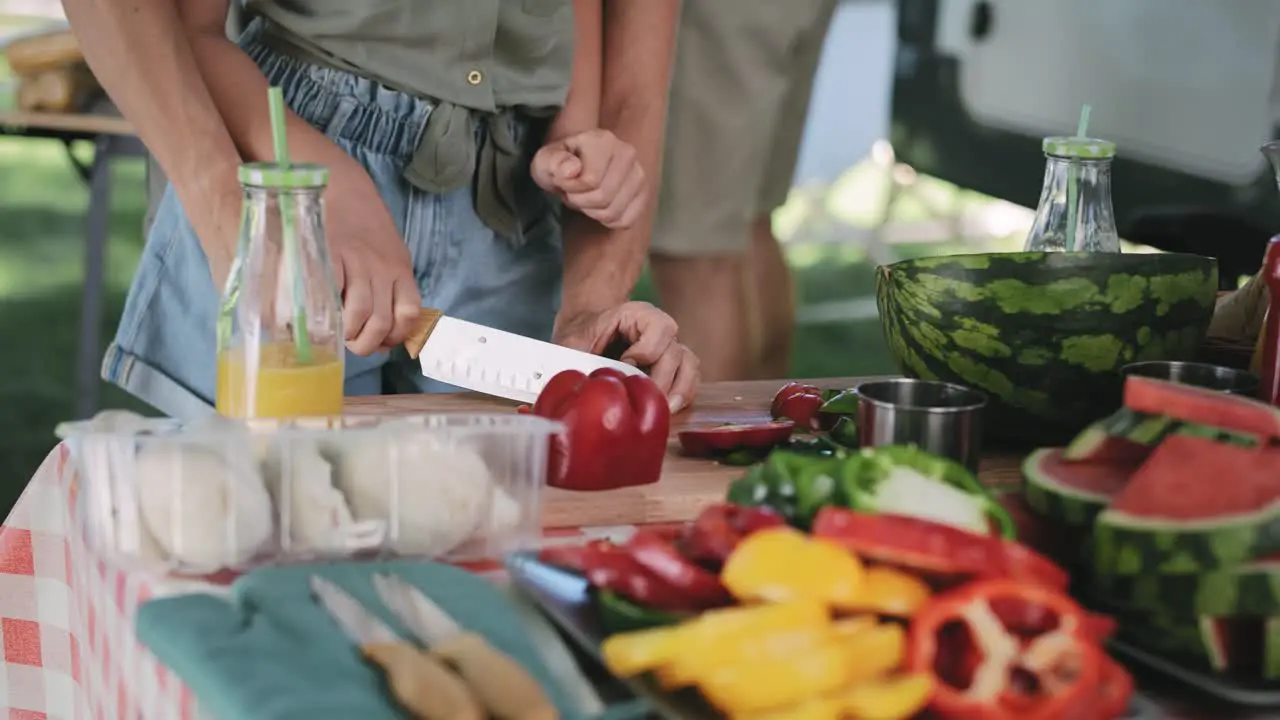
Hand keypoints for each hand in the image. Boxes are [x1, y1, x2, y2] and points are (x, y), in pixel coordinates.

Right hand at [326, 171, 421, 355]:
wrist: (342, 187)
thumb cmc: (365, 228)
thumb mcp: (389, 255)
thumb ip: (391, 288)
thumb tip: (384, 332)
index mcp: (401, 270)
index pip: (409, 313)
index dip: (396, 336)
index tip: (382, 342)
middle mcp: (383, 268)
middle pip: (382, 320)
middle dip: (367, 343)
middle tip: (353, 344)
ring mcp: (357, 261)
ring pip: (360, 312)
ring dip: (348, 333)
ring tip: (338, 334)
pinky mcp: (331, 255)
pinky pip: (333, 293)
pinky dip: (327, 312)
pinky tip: (322, 317)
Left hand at [531, 129, 647, 228]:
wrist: (575, 168)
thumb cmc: (559, 164)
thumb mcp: (545, 160)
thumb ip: (554, 162)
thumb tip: (572, 170)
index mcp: (603, 140)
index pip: (591, 180)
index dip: (571, 188)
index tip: (563, 181)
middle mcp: (627, 154)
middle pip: (603, 198)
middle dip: (581, 201)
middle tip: (574, 192)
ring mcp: (639, 175)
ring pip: (613, 212)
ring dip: (593, 212)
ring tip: (586, 196)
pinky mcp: (643, 195)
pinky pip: (625, 221)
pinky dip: (607, 221)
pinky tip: (600, 206)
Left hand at [553, 301, 699, 412]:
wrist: (586, 337)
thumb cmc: (581, 336)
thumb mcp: (571, 341)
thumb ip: (572, 354)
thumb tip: (575, 379)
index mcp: (638, 315)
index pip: (659, 327)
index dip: (646, 350)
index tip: (625, 365)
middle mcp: (660, 331)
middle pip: (675, 352)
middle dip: (662, 378)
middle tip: (646, 397)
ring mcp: (669, 349)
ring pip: (689, 365)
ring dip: (680, 389)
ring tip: (667, 408)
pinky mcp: (672, 369)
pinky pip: (689, 379)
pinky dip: (683, 395)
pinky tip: (669, 409)